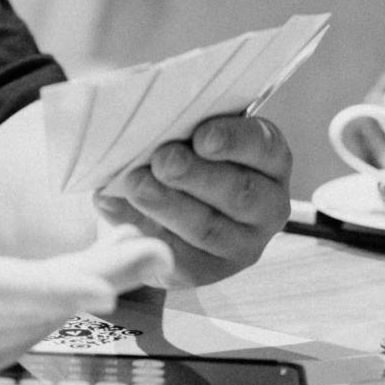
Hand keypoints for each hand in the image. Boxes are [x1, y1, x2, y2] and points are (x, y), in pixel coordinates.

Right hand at [0, 101, 172, 384]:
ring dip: (85, 292)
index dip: (54, 287)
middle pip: (39, 308)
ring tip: (134, 254)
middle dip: (103, 279)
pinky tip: (83, 279)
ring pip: (39, 326)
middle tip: (157, 251)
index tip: (108, 281)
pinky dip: (54, 310)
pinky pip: (24, 338)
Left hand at [94, 114, 291, 288]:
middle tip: (162, 160)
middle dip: (197, 175)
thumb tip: (141, 114)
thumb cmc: (180, 153)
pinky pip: (181, 260)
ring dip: (169, 205)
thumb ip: (176, 125)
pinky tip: (116, 211)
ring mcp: (242, 244)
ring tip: (136, 184)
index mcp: (268, 161)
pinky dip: (144, 232)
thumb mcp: (185, 133)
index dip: (234, 140)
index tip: (201, 137)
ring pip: (209, 229)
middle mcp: (266, 205)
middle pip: (239, 192)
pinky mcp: (207, 271)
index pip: (263, 146)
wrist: (162, 210)